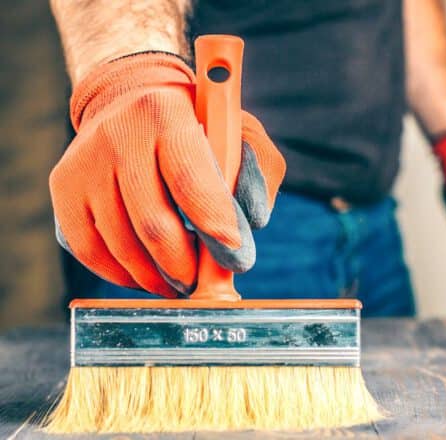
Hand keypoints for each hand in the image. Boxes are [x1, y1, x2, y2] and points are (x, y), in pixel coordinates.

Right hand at [49, 53, 284, 296]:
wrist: (130, 100)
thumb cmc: (198, 127)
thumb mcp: (239, 133)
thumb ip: (255, 175)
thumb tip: (243, 232)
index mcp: (166, 114)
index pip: (189, 182)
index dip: (213, 225)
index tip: (232, 253)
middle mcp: (118, 134)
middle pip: (152, 224)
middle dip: (184, 266)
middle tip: (202, 282)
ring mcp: (84, 162)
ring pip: (120, 245)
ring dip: (155, 277)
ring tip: (178, 281)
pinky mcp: (63, 186)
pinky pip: (89, 250)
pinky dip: (122, 274)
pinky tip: (146, 274)